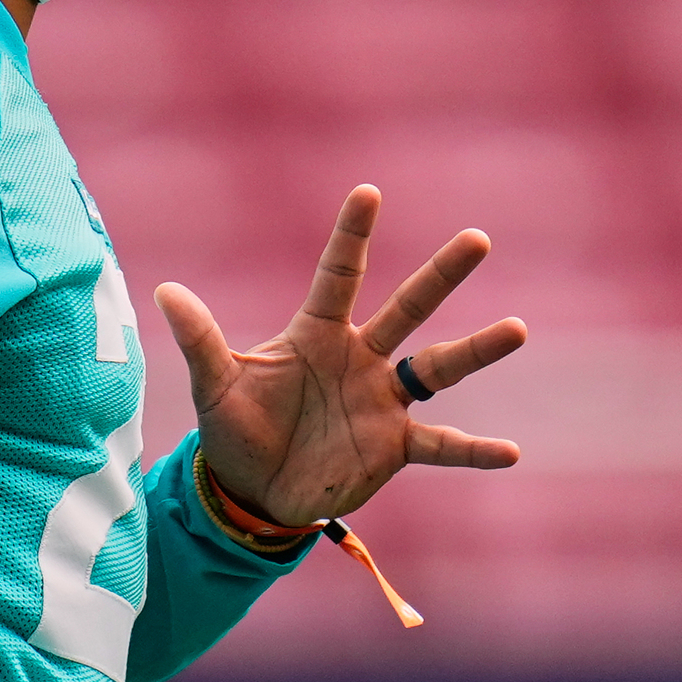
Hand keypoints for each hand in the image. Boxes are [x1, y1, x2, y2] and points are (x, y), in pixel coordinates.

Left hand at [153, 184, 526, 526]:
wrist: (251, 490)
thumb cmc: (234, 428)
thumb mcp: (214, 385)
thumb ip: (199, 338)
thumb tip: (163, 290)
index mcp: (317, 333)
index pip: (338, 275)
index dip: (351, 235)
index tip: (367, 191)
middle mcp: (360, 358)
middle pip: (408, 308)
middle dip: (441, 275)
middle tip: (477, 238)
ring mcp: (382, 401)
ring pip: (439, 367)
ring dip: (477, 350)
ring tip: (517, 328)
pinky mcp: (394, 447)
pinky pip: (442, 445)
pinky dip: (474, 450)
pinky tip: (511, 452)